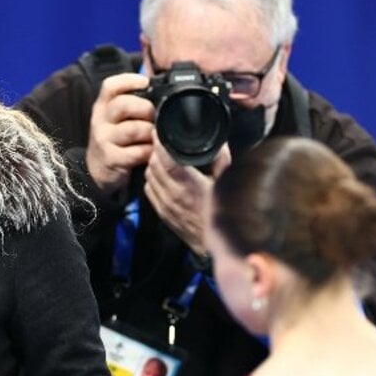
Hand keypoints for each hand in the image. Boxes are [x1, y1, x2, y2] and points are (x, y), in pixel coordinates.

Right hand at [85, 72, 155, 192]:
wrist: (99, 169)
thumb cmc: (116, 139)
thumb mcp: (117, 118)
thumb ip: (132, 102)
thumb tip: (159, 85)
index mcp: (103, 106)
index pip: (110, 86)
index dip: (129, 80)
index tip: (145, 83)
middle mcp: (100, 120)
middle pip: (123, 105)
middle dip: (146, 109)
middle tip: (155, 117)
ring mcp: (104, 140)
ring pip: (133, 129)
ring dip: (150, 132)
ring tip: (155, 136)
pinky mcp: (111, 159)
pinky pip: (137, 152)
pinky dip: (149, 152)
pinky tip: (151, 152)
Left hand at [145, 137, 230, 255]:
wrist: (214, 245)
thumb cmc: (223, 214)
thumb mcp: (227, 184)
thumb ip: (222, 161)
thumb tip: (220, 143)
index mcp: (188, 186)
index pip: (166, 160)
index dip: (160, 143)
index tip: (159, 131)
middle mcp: (172, 195)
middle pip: (153, 165)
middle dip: (155, 151)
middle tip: (161, 141)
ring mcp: (165, 205)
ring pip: (148, 176)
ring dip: (152, 165)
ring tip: (160, 157)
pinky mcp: (162, 212)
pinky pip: (149, 190)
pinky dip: (151, 179)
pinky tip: (159, 175)